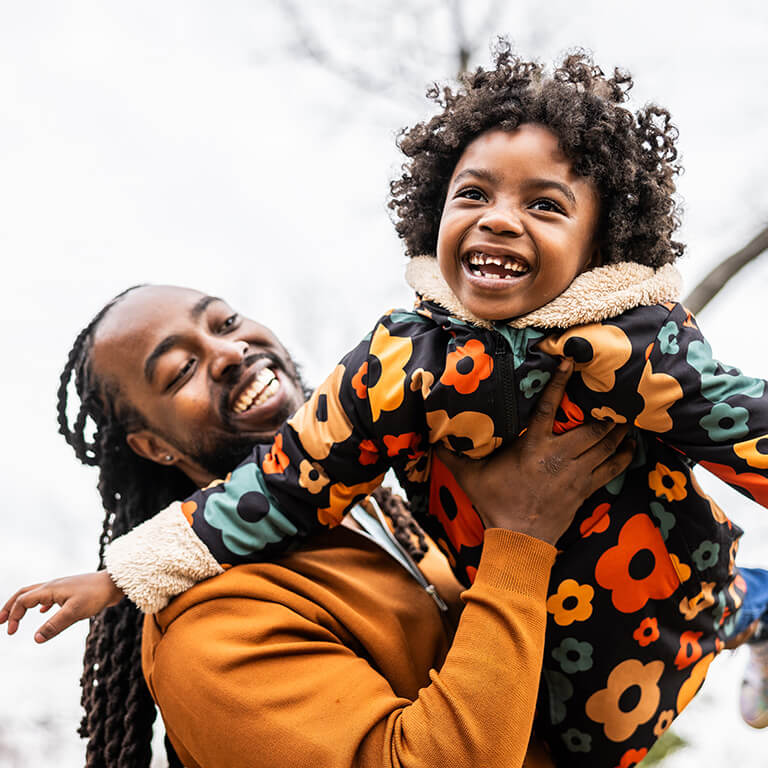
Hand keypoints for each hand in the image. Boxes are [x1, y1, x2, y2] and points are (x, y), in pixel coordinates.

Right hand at [0, 571, 123, 642]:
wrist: (115, 583)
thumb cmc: (96, 595)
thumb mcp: (75, 612)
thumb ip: (55, 625)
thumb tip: (35, 639)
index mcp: (50, 589)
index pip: (23, 600)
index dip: (13, 616)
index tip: (10, 632)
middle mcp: (53, 585)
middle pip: (24, 593)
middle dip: (10, 607)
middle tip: (0, 621)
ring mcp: (62, 587)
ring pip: (36, 593)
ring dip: (23, 605)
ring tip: (16, 617)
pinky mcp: (71, 591)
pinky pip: (50, 595)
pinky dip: (41, 604)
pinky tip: (43, 611)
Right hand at [435, 359, 632, 544]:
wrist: (519, 539)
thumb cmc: (495, 502)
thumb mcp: (469, 476)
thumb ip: (452, 454)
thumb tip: (429, 437)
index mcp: (533, 447)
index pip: (548, 408)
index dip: (560, 383)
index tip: (571, 363)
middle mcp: (558, 456)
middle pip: (591, 427)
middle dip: (605, 411)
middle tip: (614, 394)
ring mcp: (575, 474)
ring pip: (605, 446)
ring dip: (617, 431)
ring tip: (627, 415)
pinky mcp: (585, 490)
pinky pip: (611, 469)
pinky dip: (623, 456)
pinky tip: (630, 446)